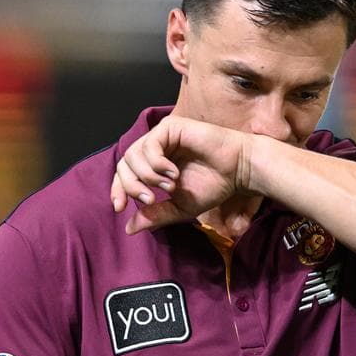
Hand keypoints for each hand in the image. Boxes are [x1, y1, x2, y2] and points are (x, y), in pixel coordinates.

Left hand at [110, 116, 253, 233]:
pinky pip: (150, 145)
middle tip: (151, 199)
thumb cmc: (214, 185)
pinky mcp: (171, 127)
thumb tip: (129, 229)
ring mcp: (162, 136)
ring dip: (148, 176)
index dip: (118, 190)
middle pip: (124, 165)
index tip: (121, 208)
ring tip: (170, 186)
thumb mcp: (180, 207)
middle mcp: (155, 148)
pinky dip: (156, 163)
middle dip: (131, 186)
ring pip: (133, 155)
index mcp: (154, 165)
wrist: (237, 171)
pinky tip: (173, 173)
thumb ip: (156, 215)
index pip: (124, 174)